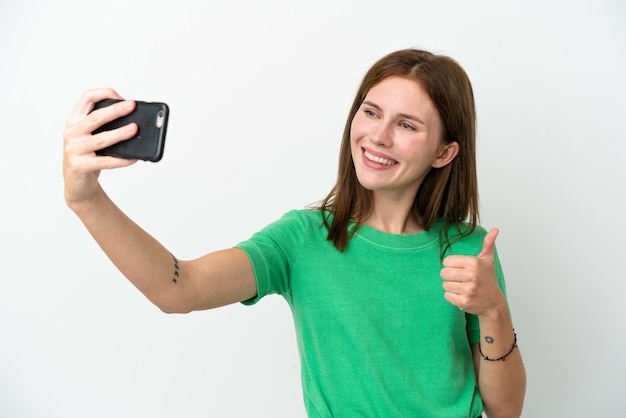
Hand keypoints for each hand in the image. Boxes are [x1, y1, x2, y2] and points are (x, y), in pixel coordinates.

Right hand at [63, 88, 137, 206]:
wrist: (76, 183)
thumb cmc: (88, 156)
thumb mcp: (91, 136)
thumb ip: (104, 126)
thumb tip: (133, 120)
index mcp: (74, 120)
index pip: (87, 98)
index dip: (105, 93)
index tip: (122, 97)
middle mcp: (71, 133)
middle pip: (95, 117)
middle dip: (115, 110)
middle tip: (132, 106)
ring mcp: (74, 150)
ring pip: (101, 139)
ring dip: (120, 134)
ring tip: (134, 129)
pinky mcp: (79, 166)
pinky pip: (105, 162)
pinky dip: (121, 160)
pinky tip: (133, 158)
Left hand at [440, 228, 505, 316]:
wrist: (494, 303)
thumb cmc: (488, 280)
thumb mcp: (488, 260)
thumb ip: (488, 244)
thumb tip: (495, 229)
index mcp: (473, 263)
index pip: (447, 261)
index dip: (451, 265)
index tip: (459, 269)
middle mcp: (471, 275)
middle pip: (444, 273)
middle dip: (449, 276)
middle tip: (459, 279)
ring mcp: (468, 289)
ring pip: (445, 285)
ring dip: (451, 287)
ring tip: (462, 287)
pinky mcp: (464, 301)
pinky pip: (447, 296)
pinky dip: (452, 296)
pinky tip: (462, 295)